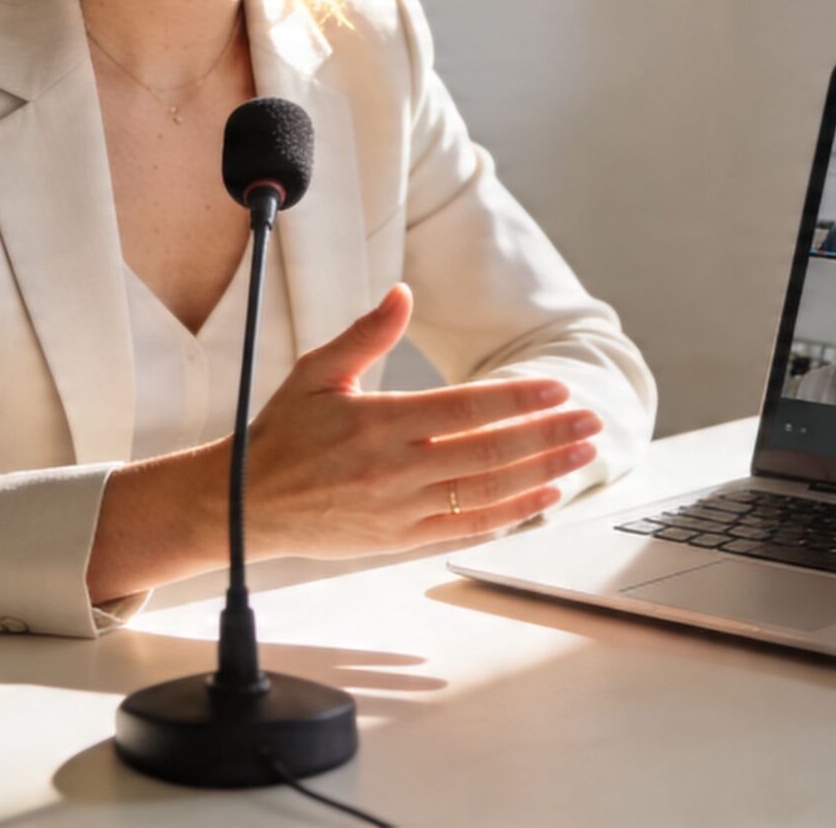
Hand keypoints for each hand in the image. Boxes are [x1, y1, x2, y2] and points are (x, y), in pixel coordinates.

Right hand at [239, 283, 602, 559]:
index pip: (466, 408)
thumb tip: (403, 295)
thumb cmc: (283, 434)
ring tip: (581, 454)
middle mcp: (394, 469)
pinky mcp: (400, 540)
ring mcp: (400, 510)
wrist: (245, 505)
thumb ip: (367, 334)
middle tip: (589, 420)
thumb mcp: (317, 373)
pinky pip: (468, 528)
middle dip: (548, 434)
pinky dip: (511, 514)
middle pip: (489, 452)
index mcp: (378, 422)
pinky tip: (544, 496)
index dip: (518, 399)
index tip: (557, 390)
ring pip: (488, 493)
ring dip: (542, 472)